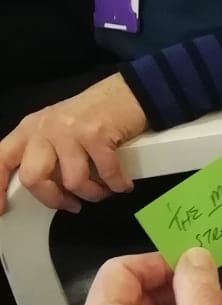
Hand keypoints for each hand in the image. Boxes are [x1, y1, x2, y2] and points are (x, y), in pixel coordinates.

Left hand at [0, 75, 144, 215]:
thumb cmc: (93, 117)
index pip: (0, 160)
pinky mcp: (95, 134)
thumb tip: (48, 192)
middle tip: (72, 204)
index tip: (2, 210)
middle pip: (33, 178)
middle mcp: (43, 128)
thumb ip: (46, 156)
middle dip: (55, 199)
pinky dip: (117, 184)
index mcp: (29, 130)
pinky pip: (105, 174)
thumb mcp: (57, 132)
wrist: (126, 94)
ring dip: (93, 194)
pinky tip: (122, 184)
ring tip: (103, 190)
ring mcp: (68, 130)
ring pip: (72, 181)